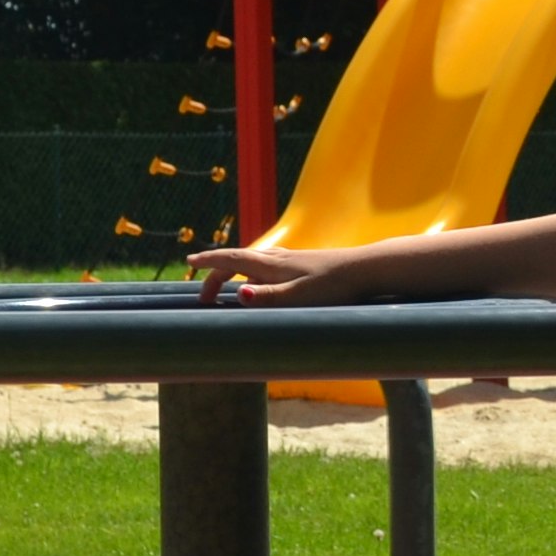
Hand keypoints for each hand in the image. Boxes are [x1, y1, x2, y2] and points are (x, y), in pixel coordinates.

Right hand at [186, 244, 368, 307]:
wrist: (367, 270)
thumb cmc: (334, 287)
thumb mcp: (299, 297)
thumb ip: (268, 297)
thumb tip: (238, 294)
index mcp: (273, 266)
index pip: (232, 258)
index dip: (209, 261)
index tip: (189, 260)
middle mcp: (280, 258)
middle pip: (239, 259)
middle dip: (217, 272)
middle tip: (204, 294)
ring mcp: (294, 259)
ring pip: (255, 259)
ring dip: (235, 269)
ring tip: (227, 284)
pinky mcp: (306, 264)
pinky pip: (270, 263)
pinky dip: (254, 269)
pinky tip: (265, 277)